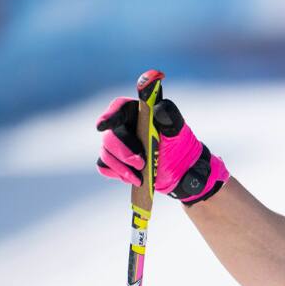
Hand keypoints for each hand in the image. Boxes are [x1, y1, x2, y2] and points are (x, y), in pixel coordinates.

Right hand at [96, 96, 228, 203]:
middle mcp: (124, 126)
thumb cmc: (180, 146)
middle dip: (123, 152)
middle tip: (141, 163)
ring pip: (106, 152)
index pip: (119, 108)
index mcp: (138, 112)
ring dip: (120, 167)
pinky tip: (134, 178)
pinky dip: (116, 173)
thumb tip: (158, 107)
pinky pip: (104, 166)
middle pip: (110, 135)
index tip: (102, 126)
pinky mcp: (116, 161)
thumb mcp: (178, 131)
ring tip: (139, 177)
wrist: (182, 171)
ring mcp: (118, 144)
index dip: (109, 116)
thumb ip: (170, 117)